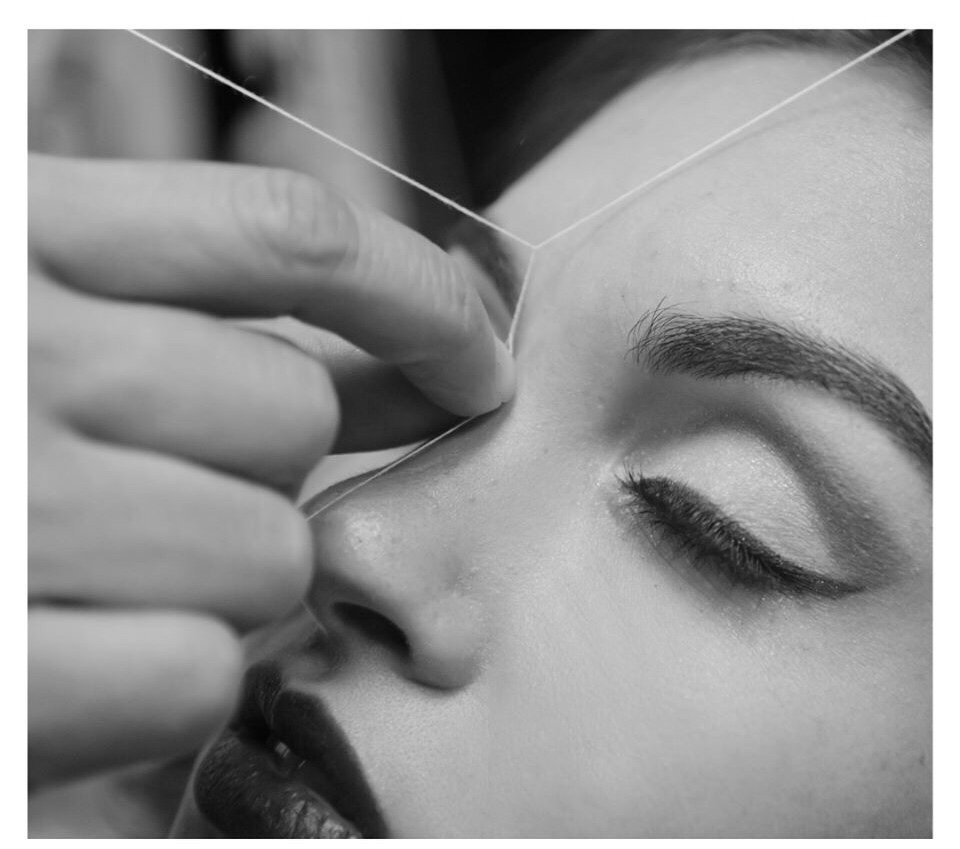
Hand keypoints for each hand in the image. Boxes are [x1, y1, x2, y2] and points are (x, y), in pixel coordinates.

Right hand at [28, 154, 513, 786]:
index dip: (415, 296)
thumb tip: (388, 369)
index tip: (474, 360)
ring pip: (264, 548)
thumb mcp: (32, 306)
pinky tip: (75, 661)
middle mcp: (17, 353)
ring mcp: (10, 503)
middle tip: (159, 502)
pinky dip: (166, 678)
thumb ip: (193, 315)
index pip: (288, 233)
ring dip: (217, 580)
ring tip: (98, 582)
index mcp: (16, 241)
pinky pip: (195, 670)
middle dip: (260, 475)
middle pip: (291, 417)